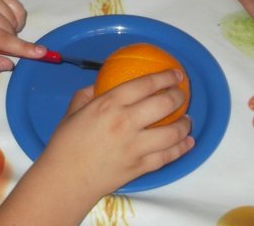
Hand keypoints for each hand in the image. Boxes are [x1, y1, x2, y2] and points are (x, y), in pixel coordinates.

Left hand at [0, 0, 45, 74]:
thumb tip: (9, 64)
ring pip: (15, 20)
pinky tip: (0, 20)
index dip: (22, 48)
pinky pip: (17, 8)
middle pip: (10, 31)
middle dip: (8, 42)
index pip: (1, 40)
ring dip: (10, 30)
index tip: (41, 53)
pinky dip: (15, 18)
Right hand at [36, 69, 193, 199]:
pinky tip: (187, 142)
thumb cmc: (65, 144)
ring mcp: (135, 146)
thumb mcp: (73, 110)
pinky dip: (182, 148)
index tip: (175, 74)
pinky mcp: (140, 167)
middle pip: (164, 104)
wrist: (65, 180)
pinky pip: (168, 156)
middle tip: (181, 94)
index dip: (164, 77)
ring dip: (184, 123)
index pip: (145, 84)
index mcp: (108, 104)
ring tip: (186, 119)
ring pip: (172, 132)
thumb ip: (89, 93)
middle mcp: (125, 122)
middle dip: (179, 96)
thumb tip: (102, 84)